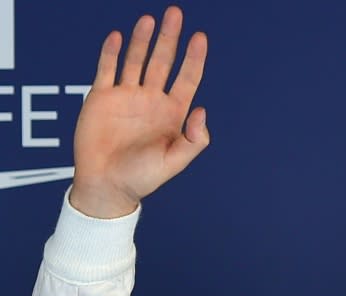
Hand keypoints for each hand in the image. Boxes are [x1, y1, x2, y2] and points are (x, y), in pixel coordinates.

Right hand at [70, 6, 208, 217]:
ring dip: (142, 40)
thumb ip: (193, 140)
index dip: (195, 58)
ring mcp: (126, 97)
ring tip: (150, 19)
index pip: (187, 79)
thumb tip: (201, 110)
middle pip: (163, 62)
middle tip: (176, 13)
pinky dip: (110, 53)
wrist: (106, 185)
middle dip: (170, 38)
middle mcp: (151, 101)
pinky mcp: (102, 98)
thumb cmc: (142, 178)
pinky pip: (106, 70)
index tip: (200, 37)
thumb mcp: (174, 162)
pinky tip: (117, 36)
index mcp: (172, 114)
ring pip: (136, 60)